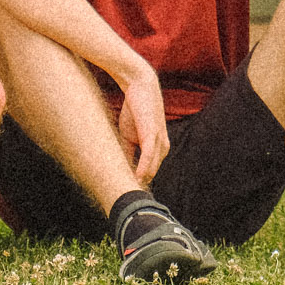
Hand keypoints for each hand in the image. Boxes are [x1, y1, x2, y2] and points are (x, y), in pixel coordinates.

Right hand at [113, 69, 168, 185]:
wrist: (139, 87)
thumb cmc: (135, 109)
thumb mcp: (129, 134)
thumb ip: (127, 151)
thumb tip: (122, 167)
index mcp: (158, 149)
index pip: (148, 173)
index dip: (137, 183)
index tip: (126, 194)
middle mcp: (162, 148)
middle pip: (150, 174)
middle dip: (139, 186)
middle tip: (125, 198)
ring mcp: (159, 142)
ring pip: (151, 169)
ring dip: (140, 181)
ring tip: (127, 192)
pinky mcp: (153, 135)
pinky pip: (149, 156)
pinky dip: (143, 168)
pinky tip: (136, 178)